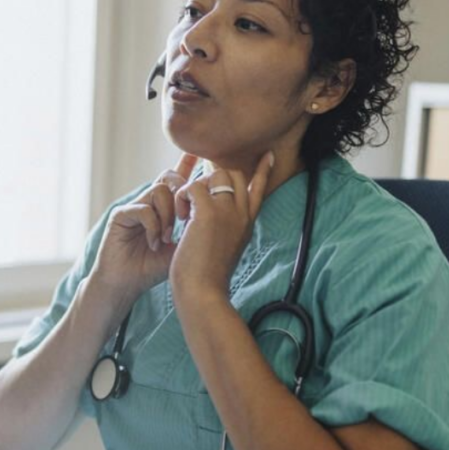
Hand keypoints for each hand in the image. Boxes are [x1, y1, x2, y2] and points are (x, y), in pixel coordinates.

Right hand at [89, 153, 199, 309]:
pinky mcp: (120, 215)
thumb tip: (218, 212)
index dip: (187, 163)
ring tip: (167, 238)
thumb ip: (195, 227)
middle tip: (186, 218)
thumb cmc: (152, 268)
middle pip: (170, 178)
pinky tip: (154, 243)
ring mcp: (134, 206)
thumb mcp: (182, 246)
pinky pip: (144, 209)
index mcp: (164, 208)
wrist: (126, 285)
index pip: (177, 178)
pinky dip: (153, 227)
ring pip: (159, 191)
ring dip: (168, 215)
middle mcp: (148, 202)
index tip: (200, 150)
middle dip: (182, 194)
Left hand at [170, 152, 272, 307]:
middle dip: (212, 178)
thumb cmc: (208, 277)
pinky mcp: (209, 214)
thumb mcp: (225, 249)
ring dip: (195, 188)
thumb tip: (214, 220)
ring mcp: (228, 212)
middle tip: (195, 199)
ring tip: (186, 213)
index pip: (259, 189)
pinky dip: (182, 197)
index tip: (268, 156)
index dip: (262, 172)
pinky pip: (193, 186)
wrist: (204, 293)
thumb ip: (226, 229)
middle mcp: (242, 214)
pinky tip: (180, 217)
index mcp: (247, 223)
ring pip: (215, 175)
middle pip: (235, 174)